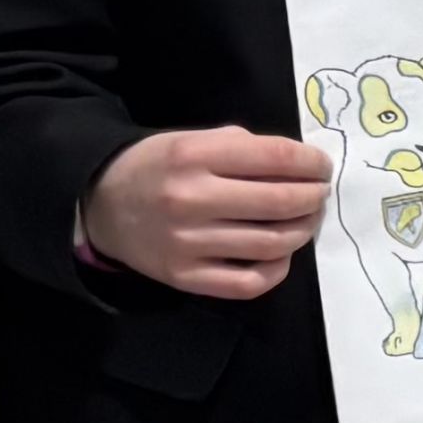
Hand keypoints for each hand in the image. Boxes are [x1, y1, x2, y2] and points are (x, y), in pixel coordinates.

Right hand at [83, 126, 333, 298]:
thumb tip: (299, 164)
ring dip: (302, 231)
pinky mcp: (186, 277)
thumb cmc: (155, 168)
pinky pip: (249, 283)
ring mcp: (188, 244)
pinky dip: (277, 270)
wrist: (99, 204)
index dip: (311, 162)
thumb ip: (241, 147)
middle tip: (319, 194)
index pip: (274, 157)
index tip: (323, 166)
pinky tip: (280, 254)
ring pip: (271, 244)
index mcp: (192, 156)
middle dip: (313, 197)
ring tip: (306, 220)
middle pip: (280, 202)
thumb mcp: (189, 140)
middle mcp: (190, 200)